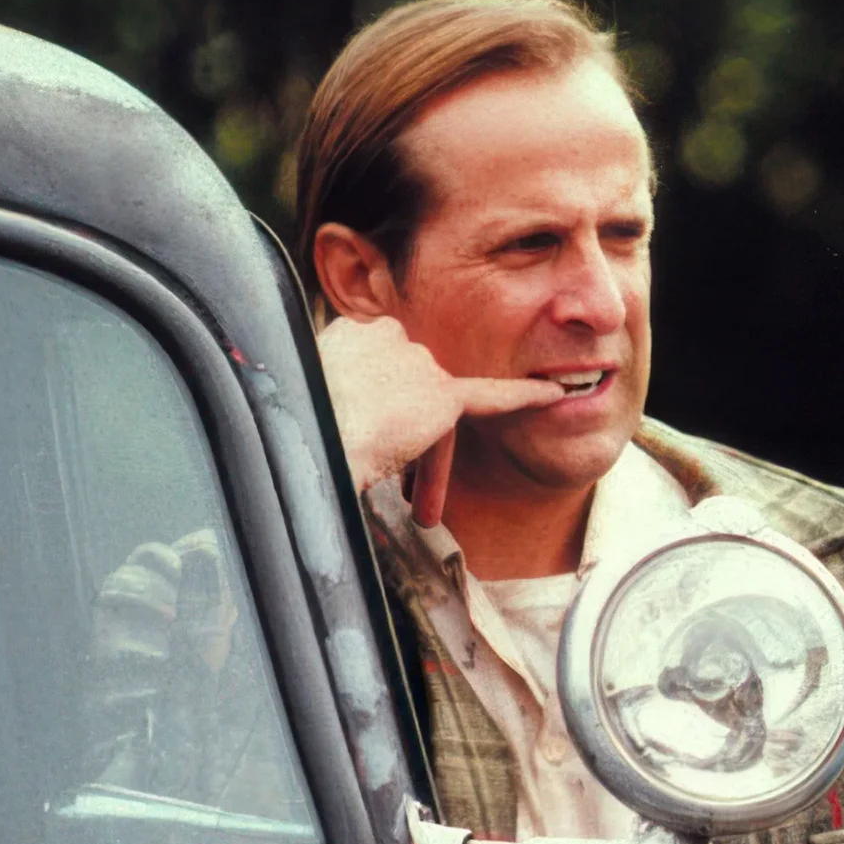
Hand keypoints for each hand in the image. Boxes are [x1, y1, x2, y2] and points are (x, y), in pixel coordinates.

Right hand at [316, 315, 563, 526]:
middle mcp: (385, 336)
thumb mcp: (301, 405)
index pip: (381, 370)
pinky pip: (490, 396)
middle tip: (398, 486)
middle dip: (407, 440)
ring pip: (433, 411)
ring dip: (429, 461)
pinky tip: (551, 394)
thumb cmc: (292, 435)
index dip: (380, 412)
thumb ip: (335, 398)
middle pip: (410, 391)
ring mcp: (415, 362)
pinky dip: (522, 395)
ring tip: (423, 509)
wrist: (305, 439)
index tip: (365, 440)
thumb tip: (338, 425)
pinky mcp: (441, 393)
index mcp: (346, 334)